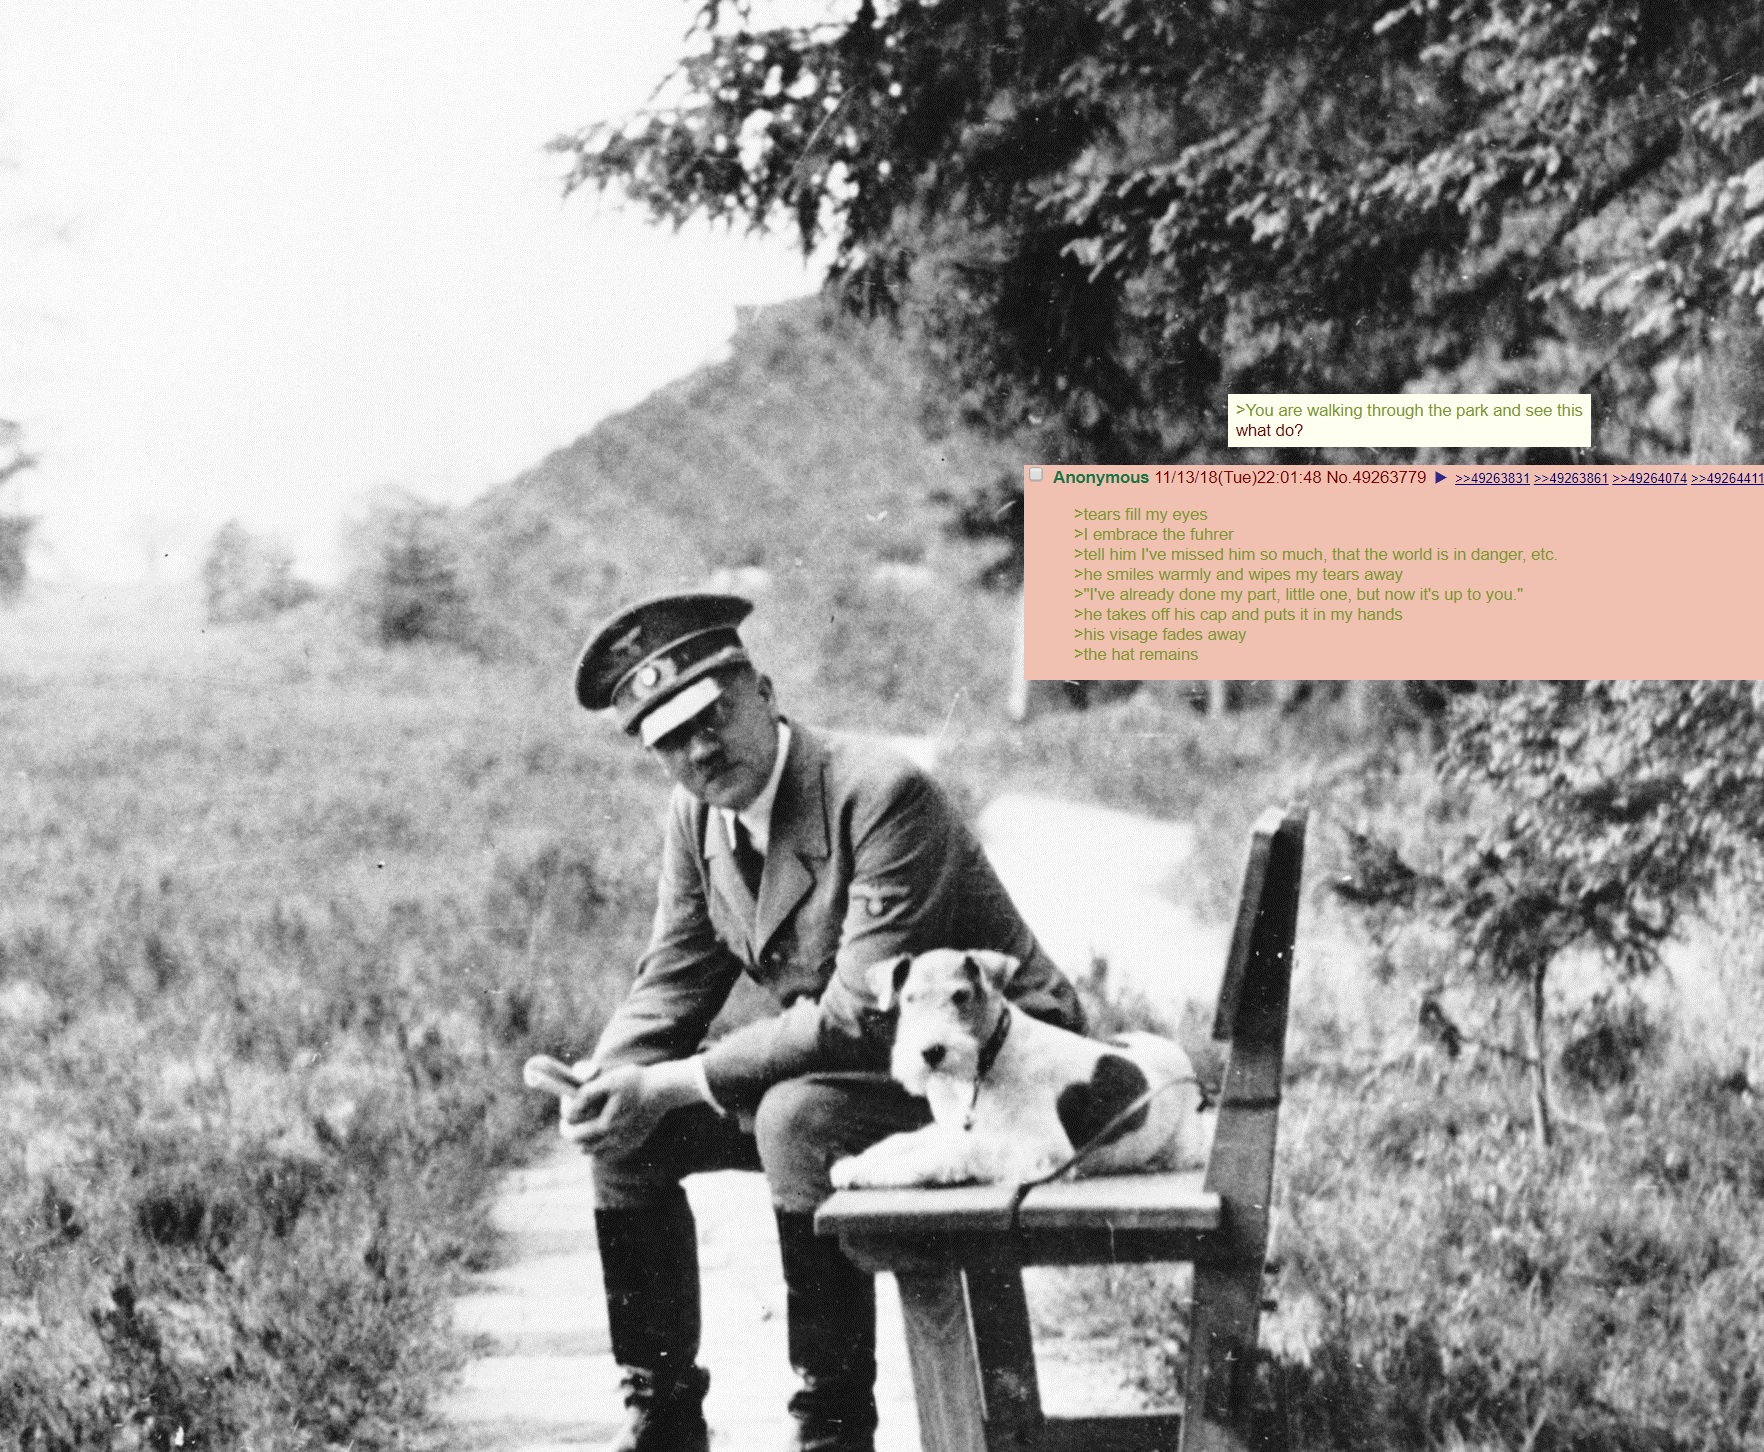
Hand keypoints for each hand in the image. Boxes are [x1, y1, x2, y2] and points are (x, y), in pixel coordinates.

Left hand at [560, 1061, 702, 1156]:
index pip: (572, 1129)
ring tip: (583, 1126)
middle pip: (579, 1143)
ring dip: (583, 1141)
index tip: (566, 1103)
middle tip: (569, 1120)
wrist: (663, 1089)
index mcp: (605, 1125)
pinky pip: (607, 1154)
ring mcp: (624, 1144)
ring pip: (591, 1152)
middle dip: (569, 1130)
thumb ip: (586, 1094)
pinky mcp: (632, 1144)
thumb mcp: (608, 1080)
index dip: (565, 1115)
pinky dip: (598, 1147)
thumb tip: (570, 1108)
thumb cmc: (635, 1081)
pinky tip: (599, 1133)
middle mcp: (614, 1139)